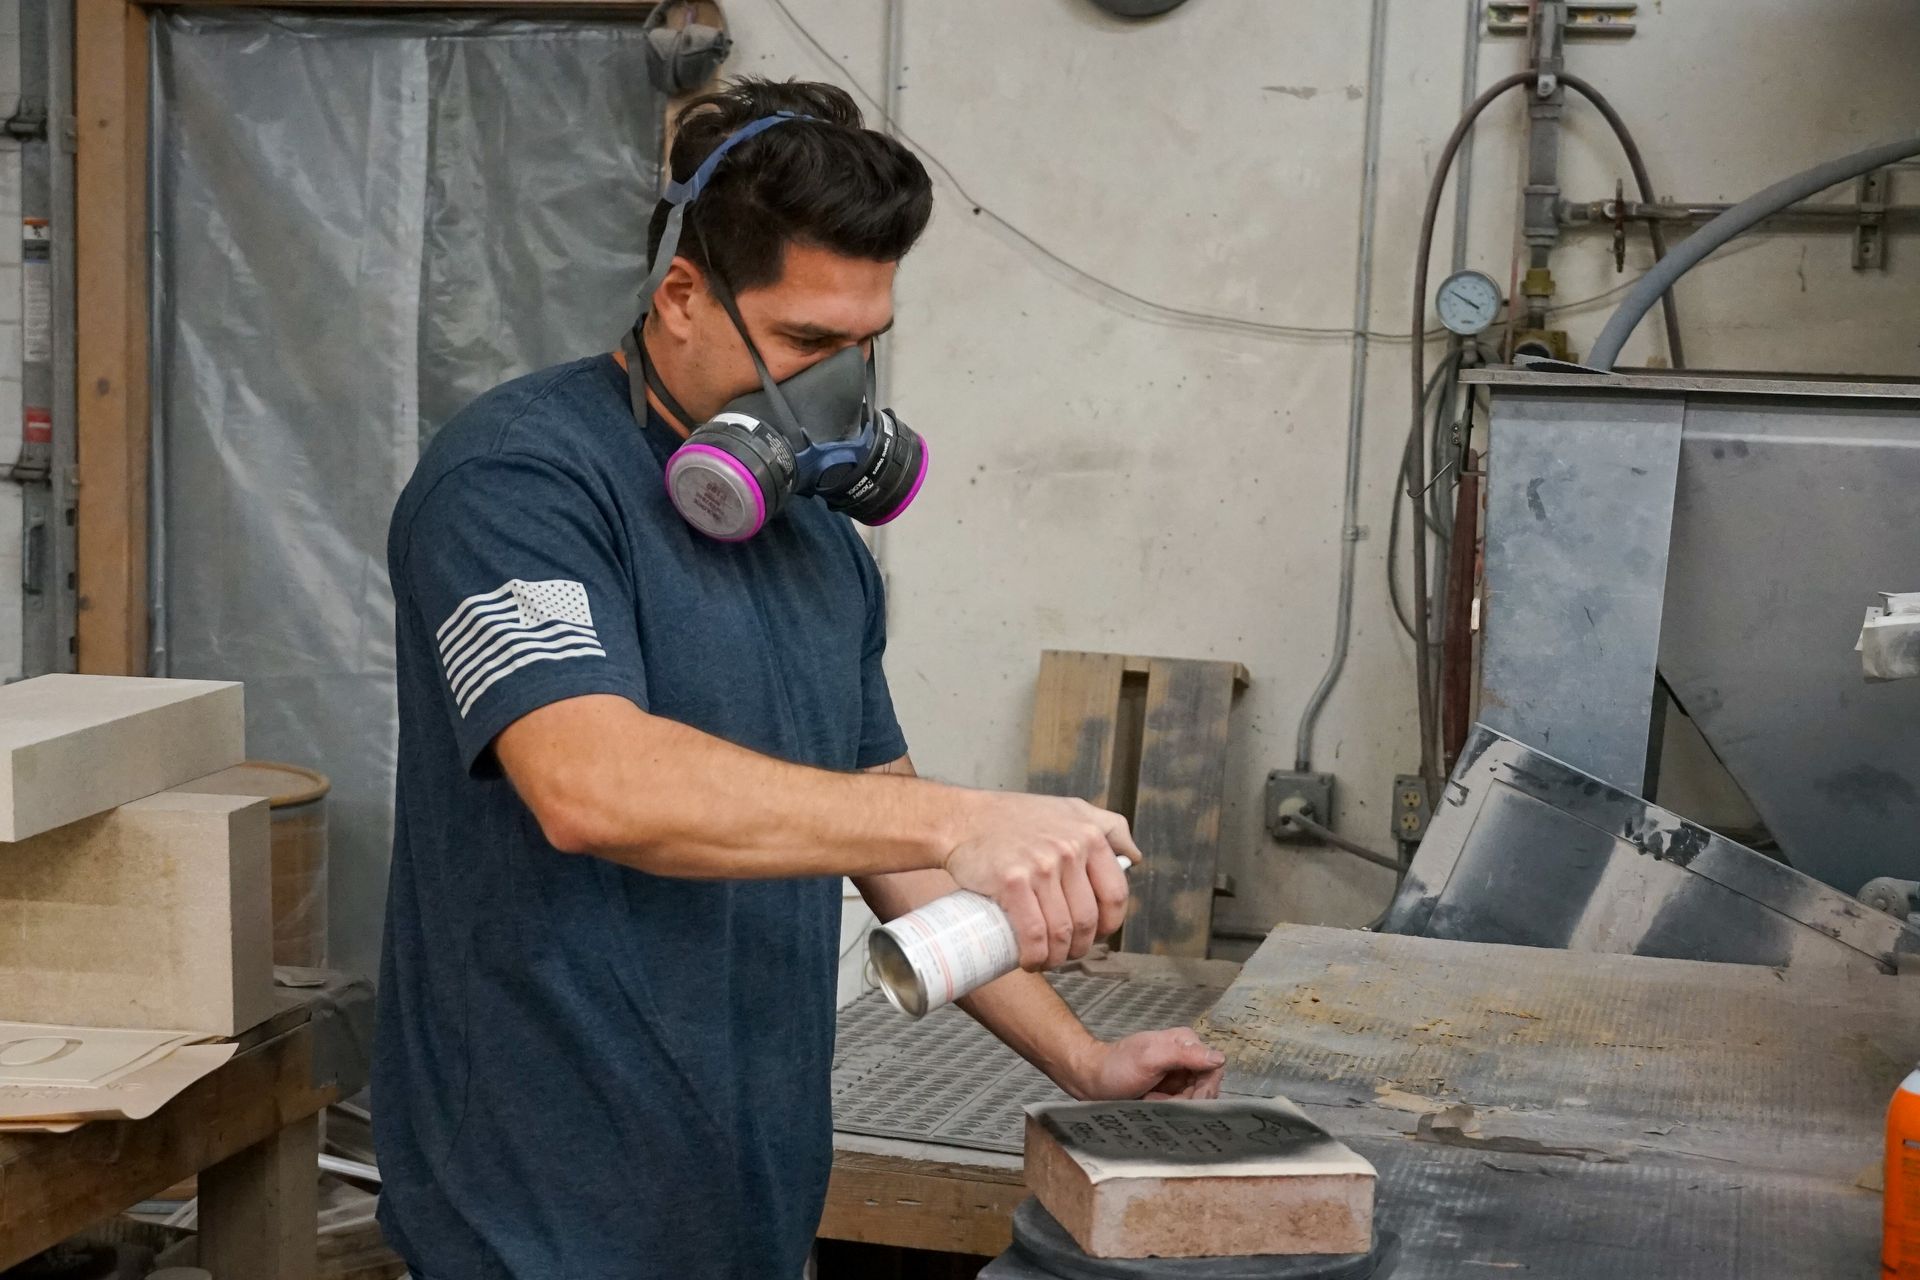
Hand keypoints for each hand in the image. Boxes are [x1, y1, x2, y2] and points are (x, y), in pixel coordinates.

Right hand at [943, 793, 1137, 970]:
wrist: (962, 820)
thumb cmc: (1012, 818)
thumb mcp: (1070, 809)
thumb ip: (1106, 826)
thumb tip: (1133, 857)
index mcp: (1089, 835)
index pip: (1116, 894)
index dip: (1109, 925)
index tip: (1096, 934)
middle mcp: (1070, 848)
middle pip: (1087, 919)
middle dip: (1080, 947)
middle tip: (1066, 952)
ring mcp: (1041, 865)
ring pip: (1062, 931)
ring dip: (1057, 958)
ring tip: (1047, 959)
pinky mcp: (1012, 882)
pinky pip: (1034, 933)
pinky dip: (1035, 956)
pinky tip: (1030, 961)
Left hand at [1069, 1028, 1225, 1101]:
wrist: (1090, 1080)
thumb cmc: (1116, 1067)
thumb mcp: (1150, 1058)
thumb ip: (1184, 1055)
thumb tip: (1219, 1058)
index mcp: (1185, 1043)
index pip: (1213, 1069)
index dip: (1205, 1089)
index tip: (1187, 1102)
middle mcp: (1185, 1057)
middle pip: (1205, 1088)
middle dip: (1187, 1100)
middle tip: (1161, 1102)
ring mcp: (1177, 1075)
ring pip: (1194, 1100)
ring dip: (1176, 1106)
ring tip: (1153, 1101)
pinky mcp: (1169, 1091)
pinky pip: (1181, 1106)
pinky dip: (1169, 1109)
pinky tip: (1152, 1104)